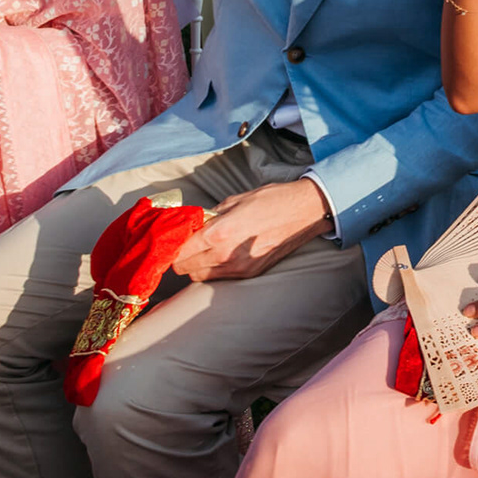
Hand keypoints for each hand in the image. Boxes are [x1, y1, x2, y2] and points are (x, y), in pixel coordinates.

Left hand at [170, 178, 330, 281]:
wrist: (306, 211)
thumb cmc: (272, 199)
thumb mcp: (235, 200)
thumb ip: (209, 215)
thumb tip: (191, 224)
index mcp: (219, 233)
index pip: (178, 252)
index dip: (171, 246)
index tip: (173, 238)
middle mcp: (225, 255)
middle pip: (184, 268)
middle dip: (181, 257)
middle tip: (187, 243)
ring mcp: (239, 268)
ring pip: (199, 276)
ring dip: (195, 265)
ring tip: (203, 250)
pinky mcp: (250, 274)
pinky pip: (219, 278)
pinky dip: (213, 269)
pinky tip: (220, 255)